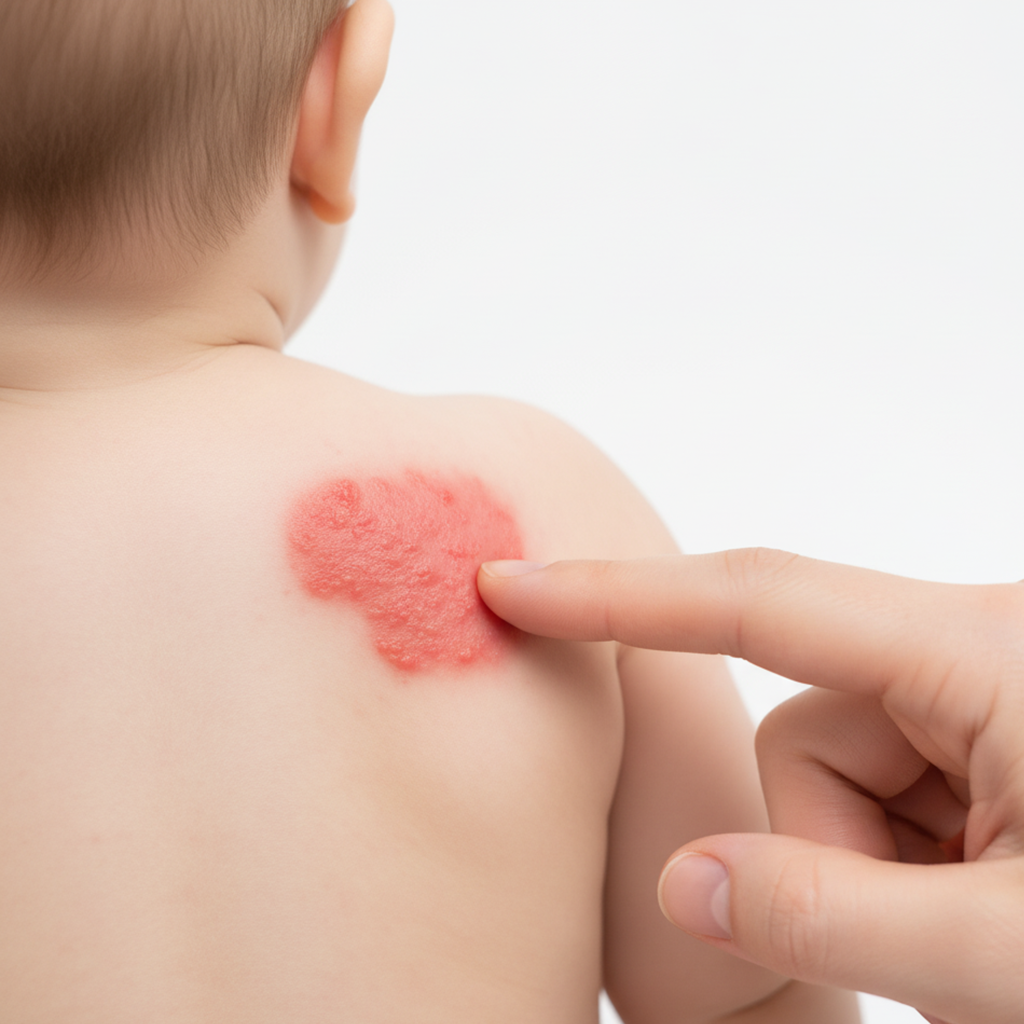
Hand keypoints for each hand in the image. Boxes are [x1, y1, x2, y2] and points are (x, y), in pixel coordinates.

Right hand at [478, 551, 1023, 1023]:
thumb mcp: (1016, 957)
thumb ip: (829, 923)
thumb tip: (680, 888)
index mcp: (980, 654)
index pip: (754, 600)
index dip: (619, 593)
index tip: (516, 581)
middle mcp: (969, 649)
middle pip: (802, 731)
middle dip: (830, 855)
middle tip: (945, 952)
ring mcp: (976, 692)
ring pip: (837, 774)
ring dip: (876, 876)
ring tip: (985, 944)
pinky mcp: (985, 734)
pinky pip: (881, 791)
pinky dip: (905, 871)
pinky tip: (990, 919)